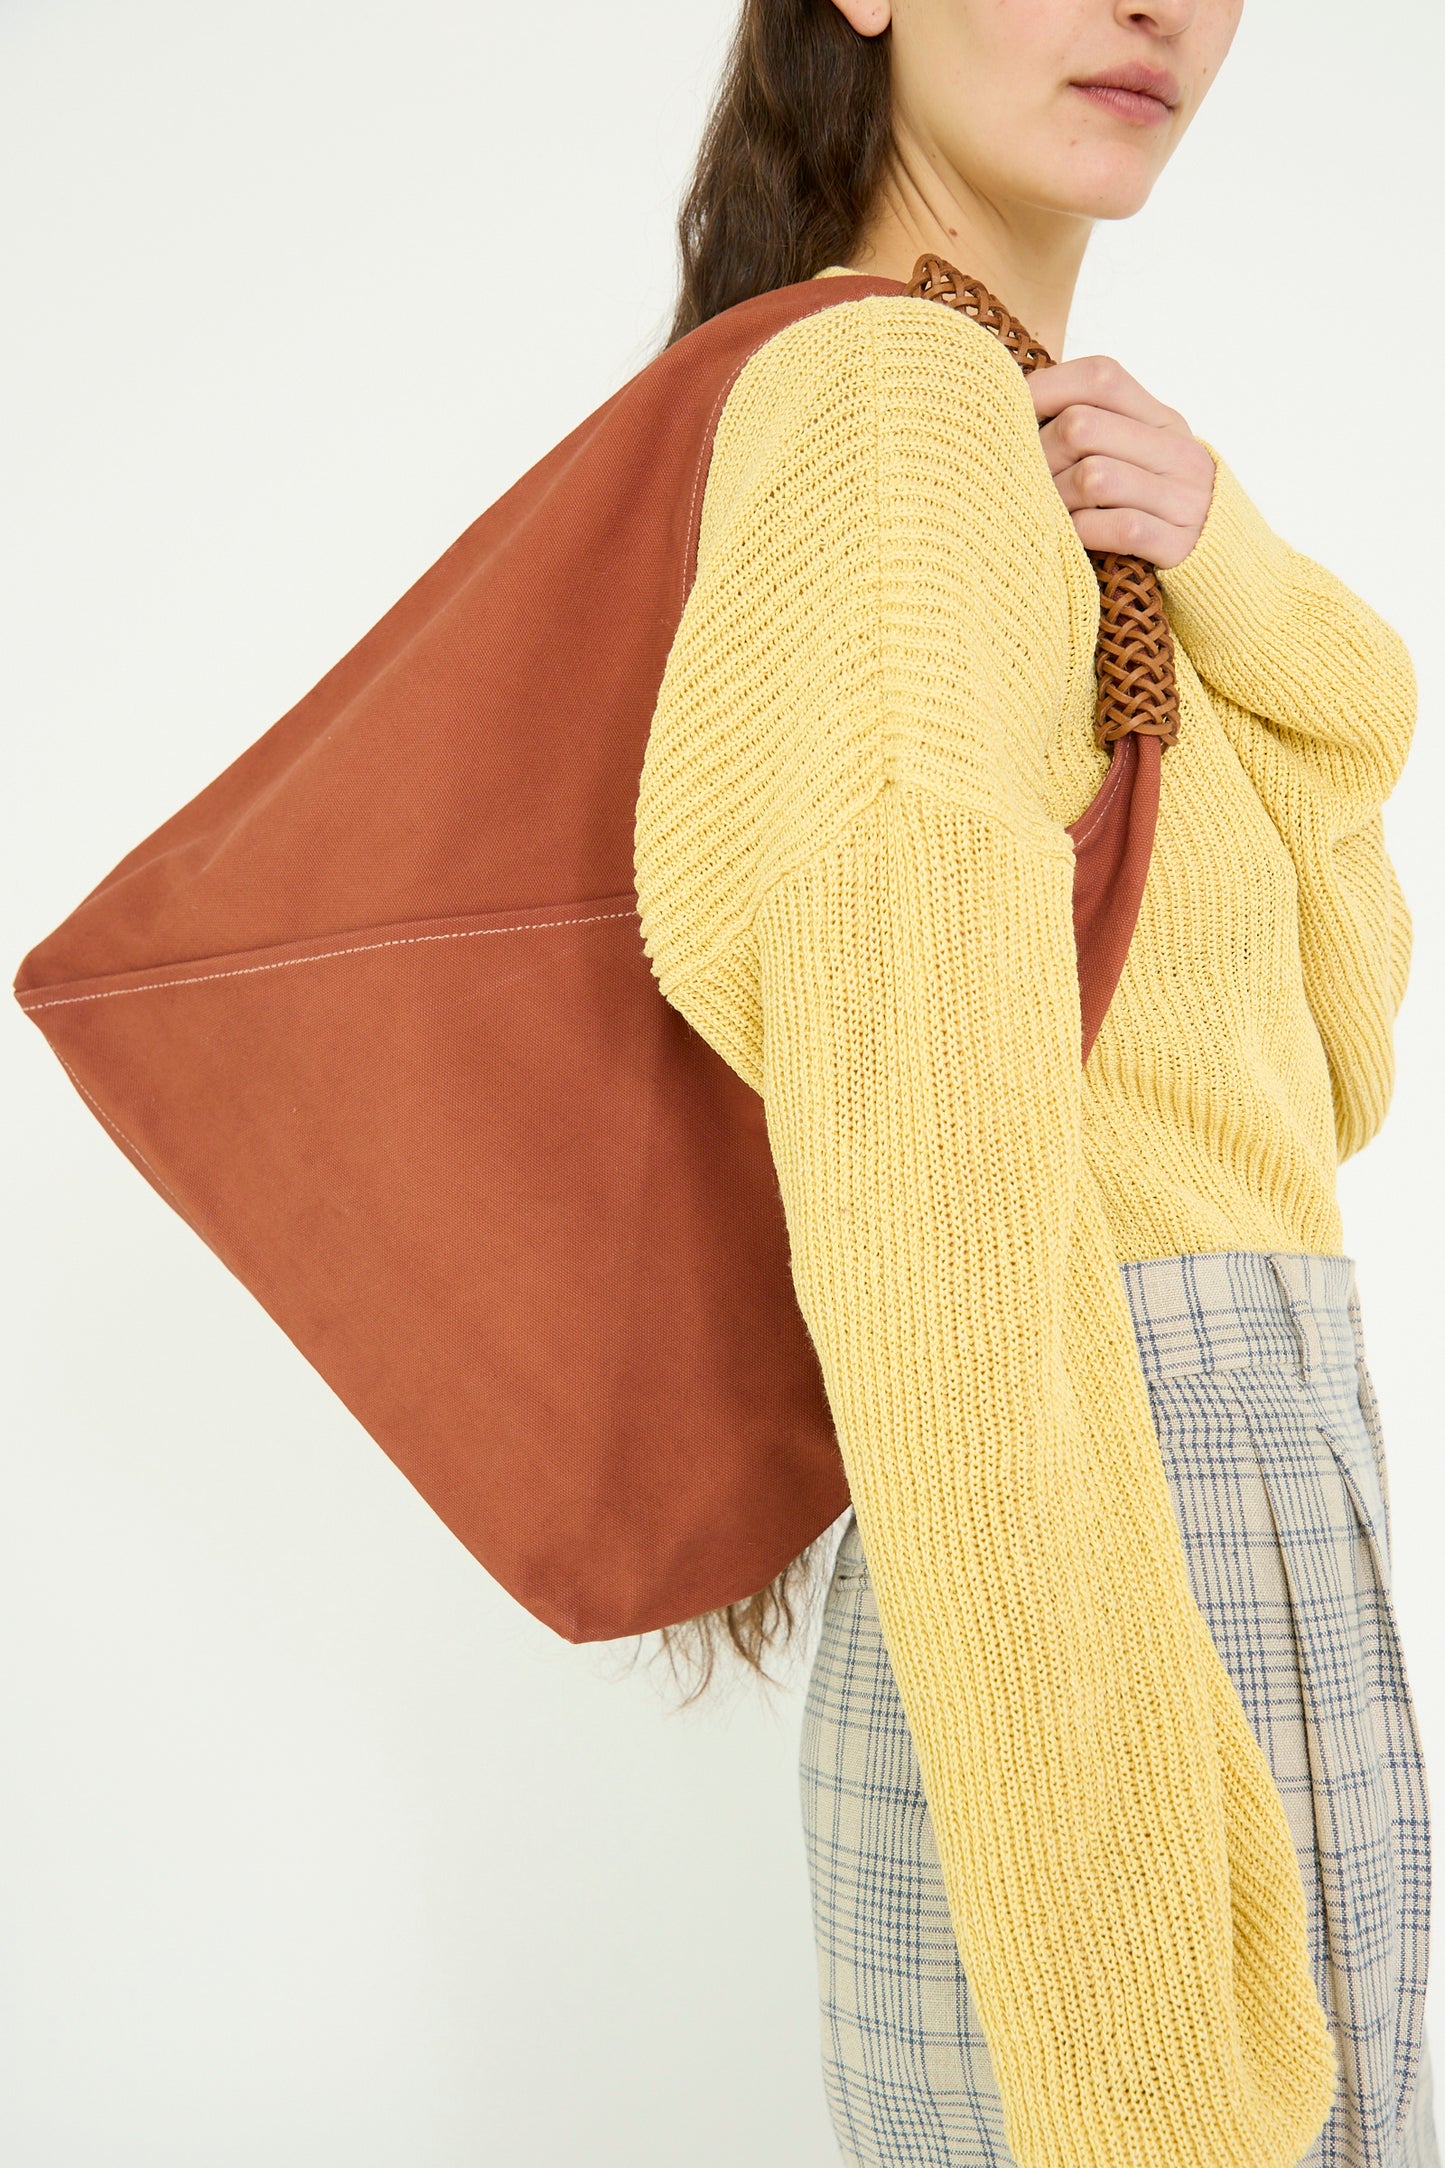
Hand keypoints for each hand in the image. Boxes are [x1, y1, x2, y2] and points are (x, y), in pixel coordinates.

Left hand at [1027, 356, 1215, 569]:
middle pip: (1081, 427)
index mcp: (1164, 421)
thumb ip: (1096, 429)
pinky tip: (1072, 539)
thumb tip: (1013, 408)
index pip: (1101, 377)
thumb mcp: (1138, 457)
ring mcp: (1183, 498)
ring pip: (1093, 477)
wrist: (1222, 565)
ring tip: (1045, 512)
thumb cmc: (1153, 510)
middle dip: (1039, 454)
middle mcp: (1178, 452)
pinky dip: (1082, 533)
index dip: (1046, 389)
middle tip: (1021, 479)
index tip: (1011, 414)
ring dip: (1055, 499)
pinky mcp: (1179, 543)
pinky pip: (1117, 528)